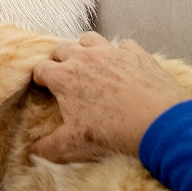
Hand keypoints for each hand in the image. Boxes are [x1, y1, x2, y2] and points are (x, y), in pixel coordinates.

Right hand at [31, 33, 190, 161]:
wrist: (157, 122)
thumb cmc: (112, 132)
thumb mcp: (73, 146)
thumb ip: (49, 148)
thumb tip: (34, 152)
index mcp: (64, 78)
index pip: (41, 68)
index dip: (39, 77)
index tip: (42, 85)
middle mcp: (84, 58)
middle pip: (62, 48)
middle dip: (59, 58)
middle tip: (63, 73)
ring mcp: (111, 52)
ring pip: (89, 38)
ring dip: (85, 47)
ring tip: (89, 62)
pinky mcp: (135, 53)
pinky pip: (123, 45)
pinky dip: (120, 52)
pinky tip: (123, 65)